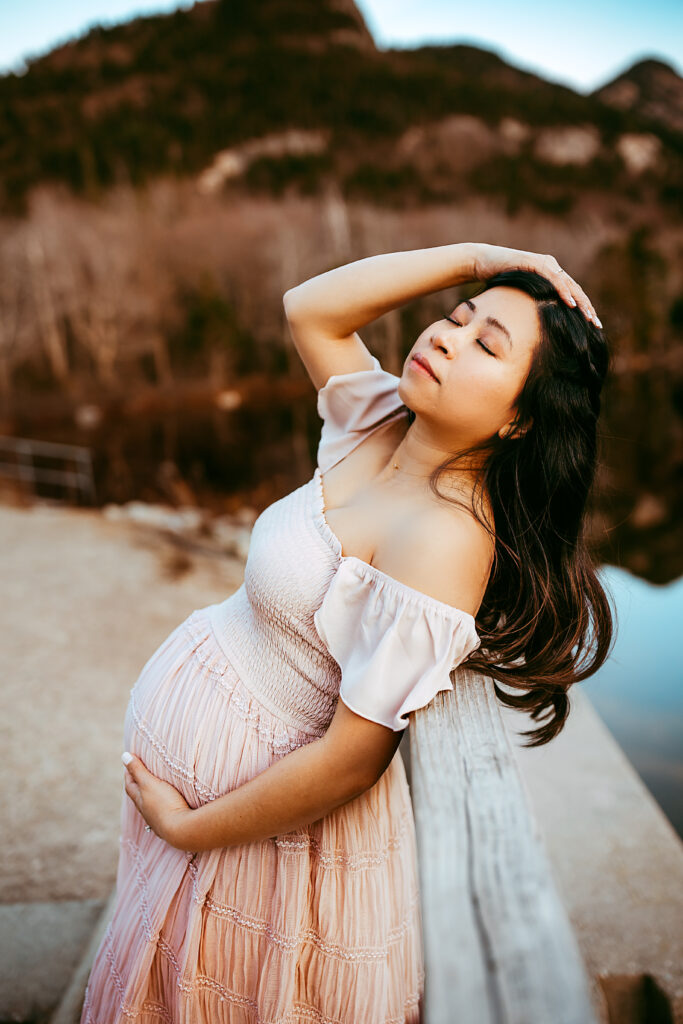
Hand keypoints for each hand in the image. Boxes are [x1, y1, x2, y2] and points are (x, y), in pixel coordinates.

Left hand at [121, 751, 193, 849]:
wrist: (181, 830)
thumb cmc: (164, 804)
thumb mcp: (149, 783)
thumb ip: (138, 770)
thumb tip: (124, 756)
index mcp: (140, 800)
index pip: (130, 785)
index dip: (129, 773)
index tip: (130, 763)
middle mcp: (147, 812)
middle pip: (139, 797)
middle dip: (138, 785)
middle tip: (140, 774)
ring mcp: (158, 820)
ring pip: (150, 806)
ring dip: (151, 797)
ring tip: (155, 789)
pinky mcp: (170, 825)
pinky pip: (162, 813)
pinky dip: (162, 806)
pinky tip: (169, 806)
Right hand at [469, 243, 600, 326]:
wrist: (481, 262)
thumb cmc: (498, 280)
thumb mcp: (519, 294)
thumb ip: (531, 302)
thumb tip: (535, 322)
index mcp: (550, 275)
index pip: (571, 293)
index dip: (583, 308)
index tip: (591, 325)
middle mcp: (551, 267)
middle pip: (575, 290)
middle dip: (587, 308)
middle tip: (596, 324)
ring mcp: (545, 263)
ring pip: (568, 285)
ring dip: (580, 302)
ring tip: (589, 317)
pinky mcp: (536, 263)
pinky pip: (553, 279)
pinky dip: (563, 291)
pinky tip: (571, 304)